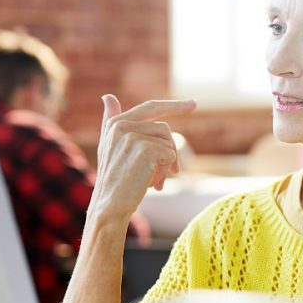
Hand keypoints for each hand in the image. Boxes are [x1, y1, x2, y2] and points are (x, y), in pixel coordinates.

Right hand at [91, 94, 196, 224]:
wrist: (110, 205)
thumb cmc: (115, 179)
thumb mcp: (111, 147)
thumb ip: (111, 120)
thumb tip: (108, 96)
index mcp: (115, 123)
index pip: (150, 108)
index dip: (173, 105)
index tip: (194, 103)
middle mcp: (122, 125)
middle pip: (164, 128)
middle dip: (173, 142)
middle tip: (180, 152)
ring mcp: (133, 136)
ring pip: (168, 143)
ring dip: (166, 164)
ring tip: (154, 181)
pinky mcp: (145, 149)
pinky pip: (171, 155)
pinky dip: (167, 170)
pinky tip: (153, 183)